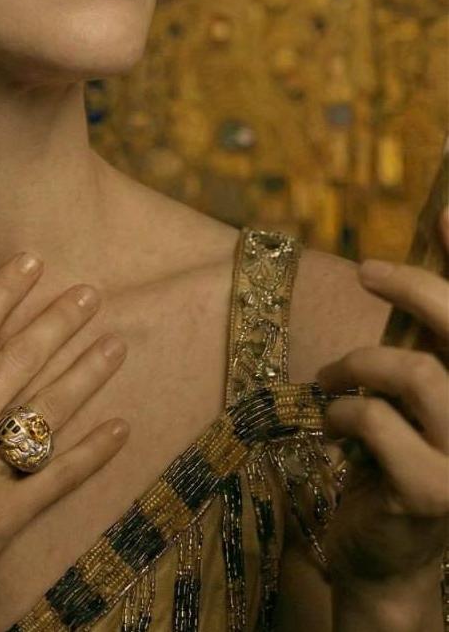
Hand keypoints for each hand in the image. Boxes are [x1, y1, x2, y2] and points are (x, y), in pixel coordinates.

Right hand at [0, 252, 129, 631]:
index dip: (1, 293)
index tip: (30, 264)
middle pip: (16, 362)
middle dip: (56, 323)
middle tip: (89, 294)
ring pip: (44, 413)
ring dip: (84, 375)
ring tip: (116, 343)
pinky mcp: (3, 518)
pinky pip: (55, 481)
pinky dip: (91, 455)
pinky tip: (120, 430)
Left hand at [315, 209, 448, 587]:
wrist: (387, 557)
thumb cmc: (399, 460)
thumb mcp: (413, 393)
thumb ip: (423, 337)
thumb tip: (409, 259)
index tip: (445, 211)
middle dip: (417, 288)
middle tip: (368, 271)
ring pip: (417, 371)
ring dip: (358, 364)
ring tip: (332, 379)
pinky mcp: (435, 492)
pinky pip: (374, 419)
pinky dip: (341, 412)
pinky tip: (333, 427)